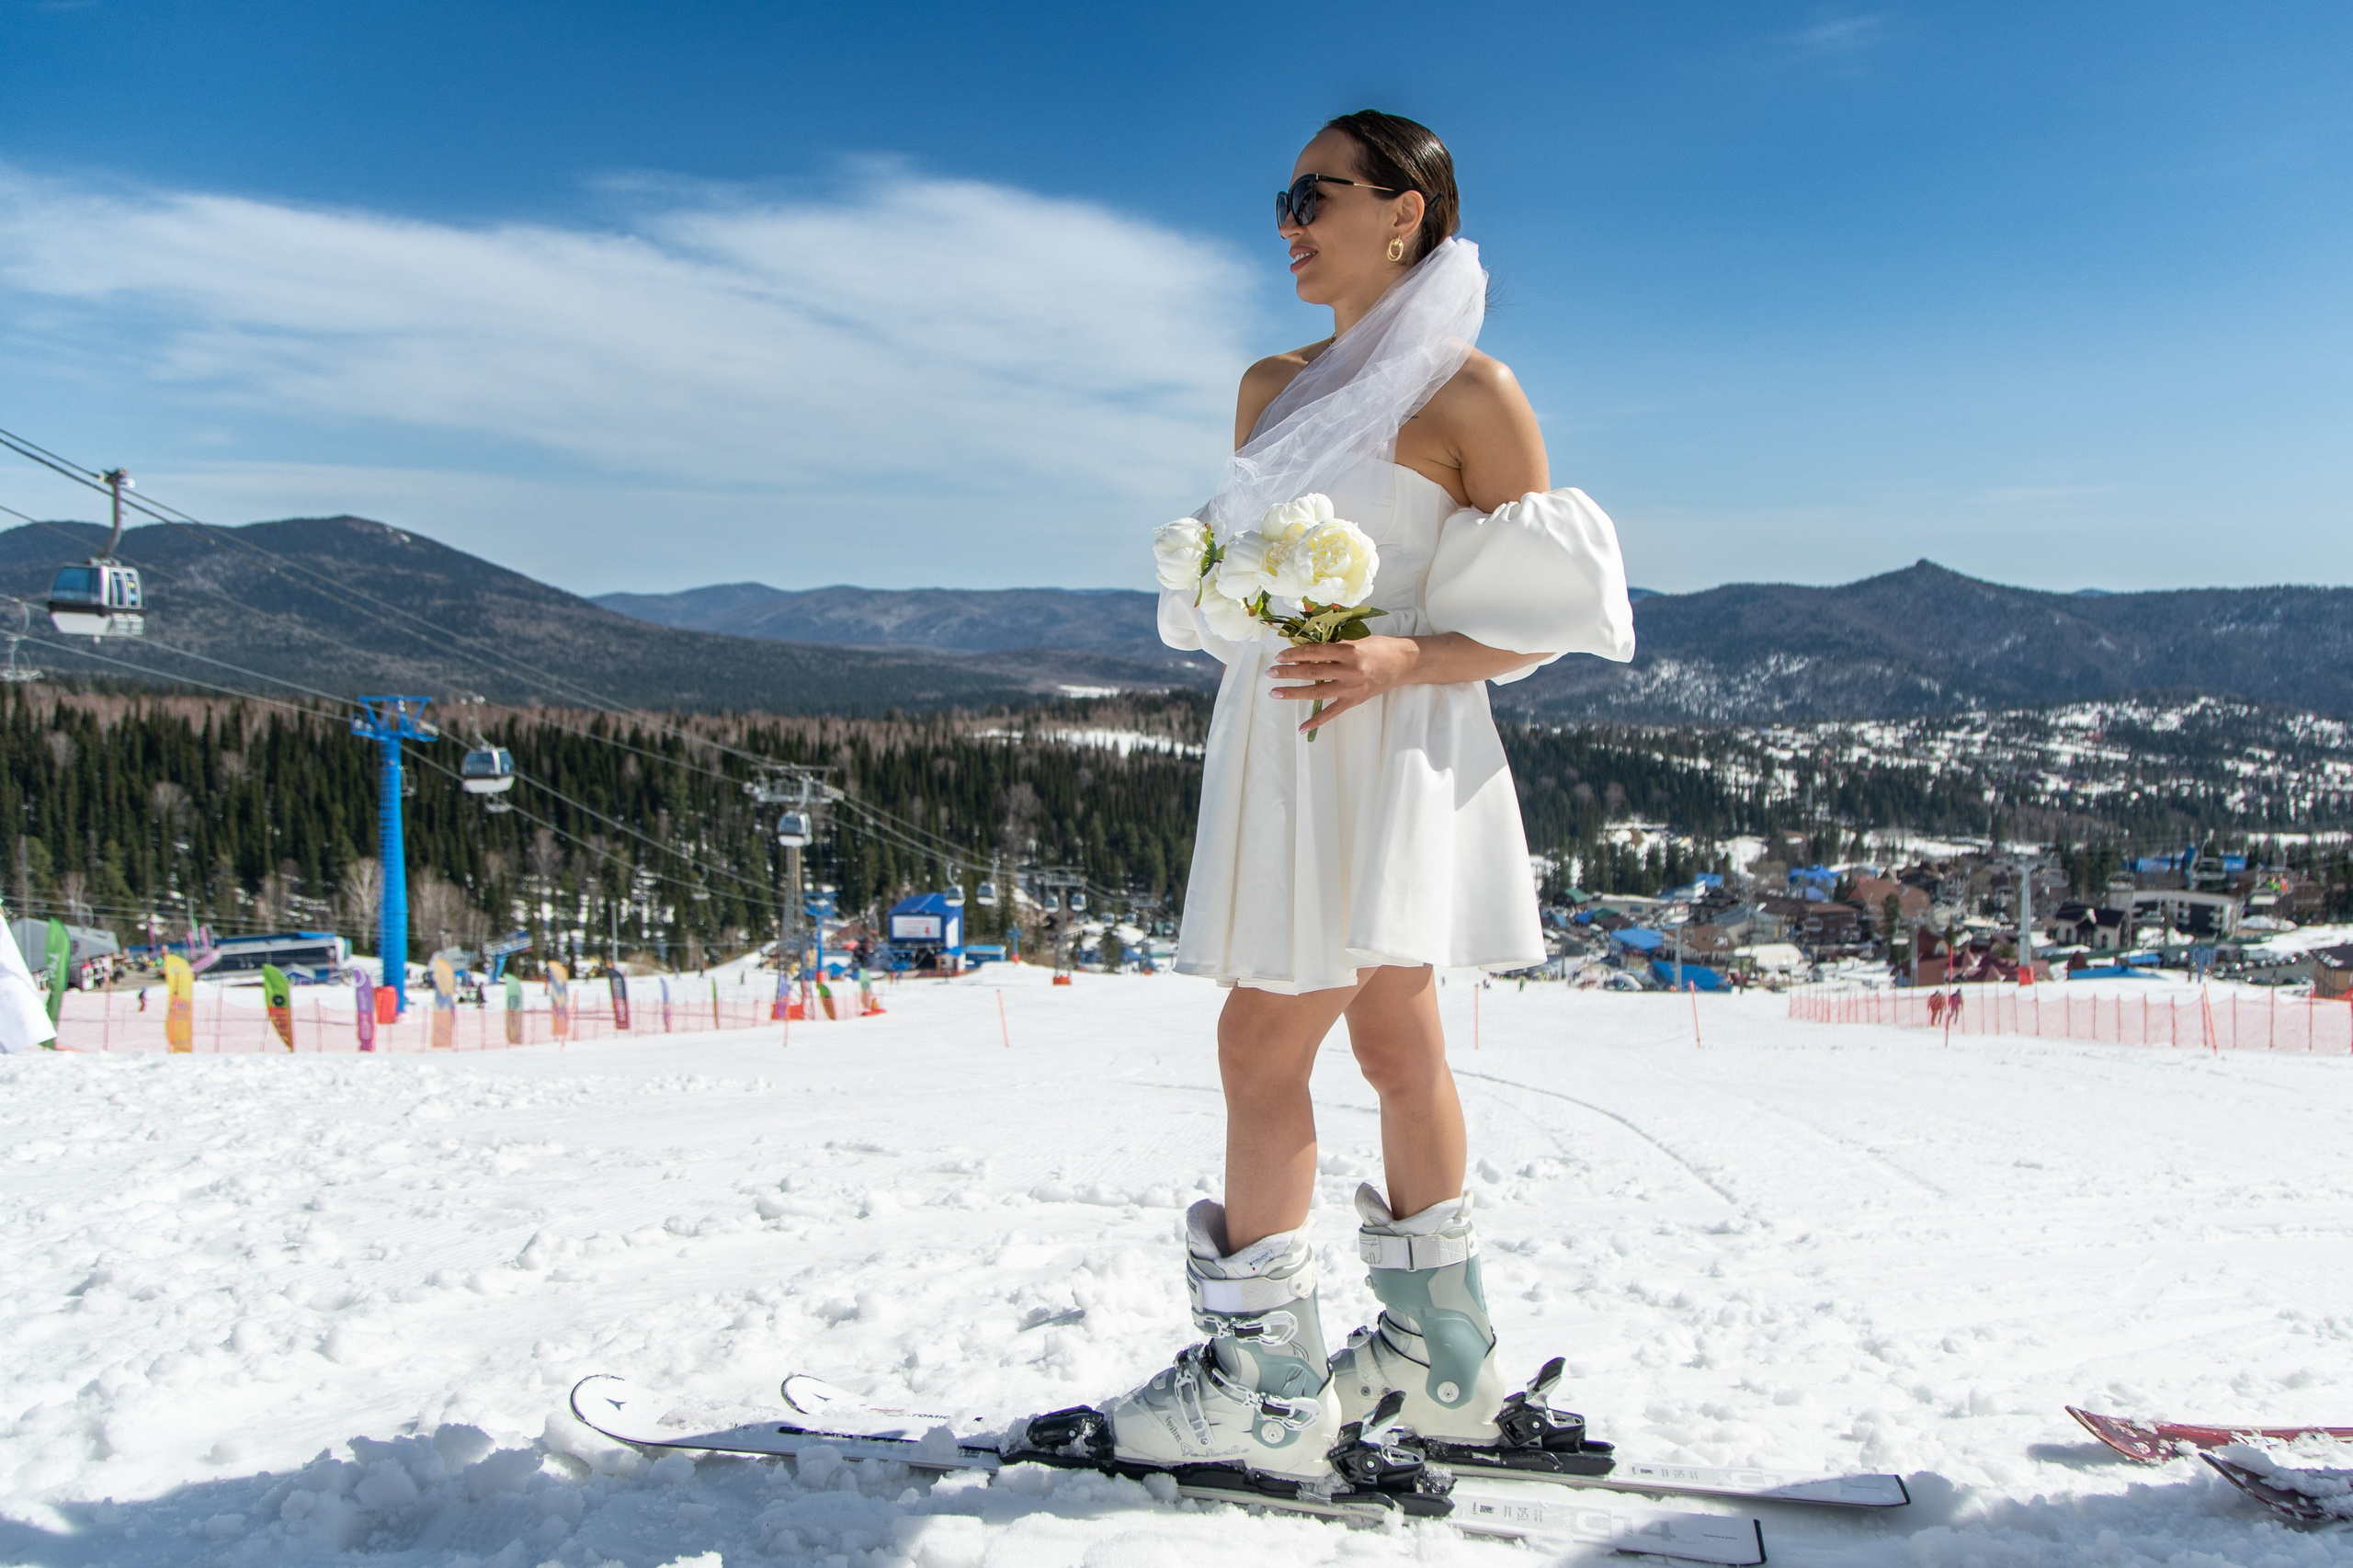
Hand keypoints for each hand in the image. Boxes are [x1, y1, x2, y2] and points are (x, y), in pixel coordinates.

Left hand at [1267, 635, 1422, 733]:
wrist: (1403, 663)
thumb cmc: (1378, 648)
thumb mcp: (1356, 641)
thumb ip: (1333, 647)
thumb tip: (1304, 653)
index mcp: (1349, 651)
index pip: (1315, 652)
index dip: (1295, 654)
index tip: (1279, 656)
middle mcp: (1349, 670)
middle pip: (1312, 672)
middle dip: (1288, 672)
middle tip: (1270, 673)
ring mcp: (1351, 688)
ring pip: (1317, 691)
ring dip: (1294, 693)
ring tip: (1275, 692)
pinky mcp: (1355, 701)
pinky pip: (1332, 713)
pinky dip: (1316, 722)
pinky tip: (1301, 727)